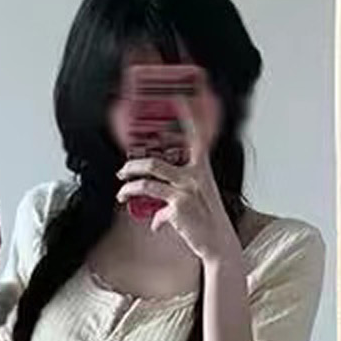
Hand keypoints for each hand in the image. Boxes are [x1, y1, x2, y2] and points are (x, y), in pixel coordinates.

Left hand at [115, 105, 239, 265]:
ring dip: (129, 186)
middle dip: (133, 165)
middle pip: (155, 161)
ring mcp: (185, 190)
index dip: (186, 114)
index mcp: (201, 169)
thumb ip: (177, 194)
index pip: (195, 135)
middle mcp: (193, 175)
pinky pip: (155, 209)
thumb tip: (158, 208)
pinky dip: (154, 219)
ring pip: (147, 180)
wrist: (218, 242)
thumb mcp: (198, 199)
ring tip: (122, 191)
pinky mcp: (177, 207)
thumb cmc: (209, 221)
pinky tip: (155, 225)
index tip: (177, 97)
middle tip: (123, 170)